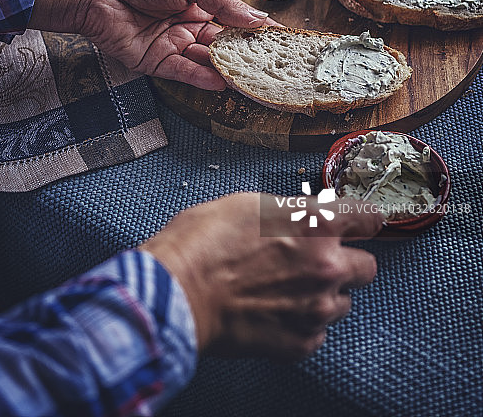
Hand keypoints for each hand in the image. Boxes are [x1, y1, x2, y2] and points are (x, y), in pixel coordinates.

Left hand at [29, 0, 271, 88]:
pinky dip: (202, 78)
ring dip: (228, 69)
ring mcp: (172, 44)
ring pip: (206, 61)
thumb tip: (256, 19)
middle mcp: (187, 25)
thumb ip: (223, 2)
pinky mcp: (154, 61)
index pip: (233, 20)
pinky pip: (182, 72)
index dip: (256, 30)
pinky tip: (222, 82)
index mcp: (198, 2)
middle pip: (223, 44)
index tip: (282, 39)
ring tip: (253, 77)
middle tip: (272, 64)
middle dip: (246, 54)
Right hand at [143, 192, 381, 358]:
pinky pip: (319, 331)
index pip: (370, 218)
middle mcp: (326, 266)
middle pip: (368, 266)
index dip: (363, 219)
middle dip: (345, 261)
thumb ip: (290, 212)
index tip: (360, 223)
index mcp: (317, 225)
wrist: (176, 293)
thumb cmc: (203, 243)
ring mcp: (316, 308)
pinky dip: (303, 322)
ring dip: (323, 294)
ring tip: (286, 288)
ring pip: (343, 301)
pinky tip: (275, 310)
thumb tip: (304, 216)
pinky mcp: (301, 341)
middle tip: (316, 259)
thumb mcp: (249, 204)